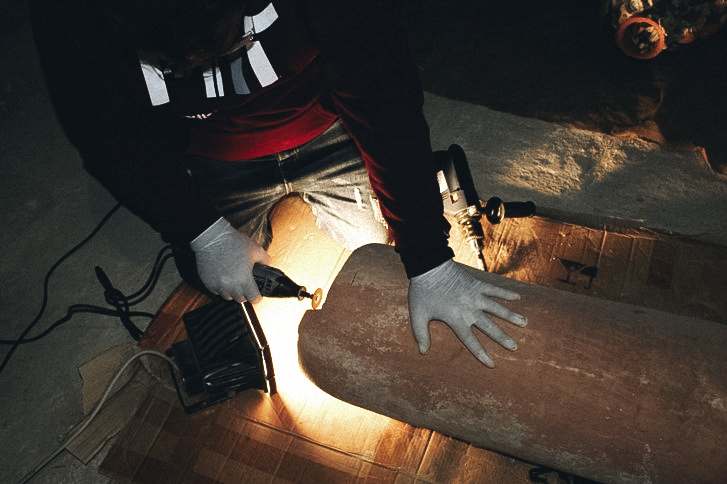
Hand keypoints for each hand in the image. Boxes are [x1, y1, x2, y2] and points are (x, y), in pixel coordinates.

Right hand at [190, 217, 270, 302]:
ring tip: (234, 280)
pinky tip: (223, 277)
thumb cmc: (234, 242)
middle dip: (245, 293)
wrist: (213, 237)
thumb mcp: (256, 250)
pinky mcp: (208, 283)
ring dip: (232, 291)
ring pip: (227, 296)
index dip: (257, 296)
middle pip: (240, 299)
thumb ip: (265, 261)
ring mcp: (218, 286)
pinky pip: (216, 291)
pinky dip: (220, 287)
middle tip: (245, 284)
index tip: (257, 293)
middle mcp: (230, 286)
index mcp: (244, 280)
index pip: (254, 299)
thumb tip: (267, 267)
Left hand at [408, 259, 526, 366]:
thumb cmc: (422, 292)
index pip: (471, 341)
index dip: (481, 354)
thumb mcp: (417, 315)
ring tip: (524, 323)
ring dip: (511, 316)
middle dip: (503, 338)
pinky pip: (495, 289)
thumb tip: (423, 352)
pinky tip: (517, 297)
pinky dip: (506, 292)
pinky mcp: (477, 284)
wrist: (429, 267)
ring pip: (497, 309)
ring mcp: (475, 296)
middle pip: (490, 327)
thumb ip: (420, 334)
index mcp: (456, 320)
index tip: (492, 364)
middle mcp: (470, 310)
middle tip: (515, 347)